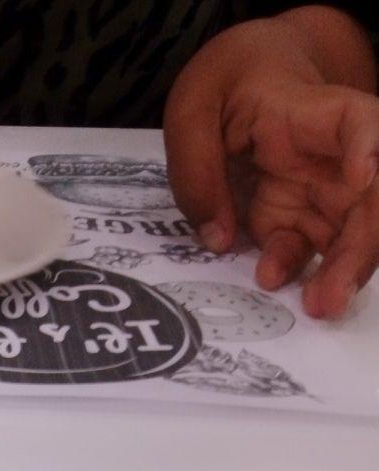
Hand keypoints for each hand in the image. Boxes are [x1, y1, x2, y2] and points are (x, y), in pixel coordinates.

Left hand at [165, 6, 378, 317]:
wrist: (244, 80)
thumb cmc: (226, 83)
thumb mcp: (192, 107)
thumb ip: (196, 170)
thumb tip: (218, 238)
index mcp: (308, 110)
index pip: (355, 120)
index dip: (368, 144)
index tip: (364, 175)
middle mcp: (327, 154)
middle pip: (368, 197)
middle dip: (360, 248)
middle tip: (333, 294)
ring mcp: (317, 189)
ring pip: (349, 233)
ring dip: (341, 273)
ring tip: (319, 306)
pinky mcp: (297, 217)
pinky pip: (308, 251)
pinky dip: (300, 275)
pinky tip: (274, 283)